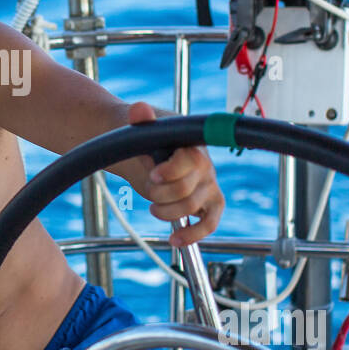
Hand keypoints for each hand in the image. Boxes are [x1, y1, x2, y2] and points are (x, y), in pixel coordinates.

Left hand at [127, 101, 225, 247]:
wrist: (145, 150)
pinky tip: (174, 240)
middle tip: (147, 187)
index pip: (191, 161)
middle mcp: (206, 165)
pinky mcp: (208, 203)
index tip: (152, 174)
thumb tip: (139, 109)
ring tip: (153, 207)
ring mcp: (209, 186)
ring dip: (167, 212)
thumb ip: (140, 118)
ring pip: (193, 208)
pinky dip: (193, 234)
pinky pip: (209, 223)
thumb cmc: (144, 136)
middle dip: (160, 193)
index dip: (171, 171)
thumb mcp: (140, 126)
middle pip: (187, 189)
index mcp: (194, 144)